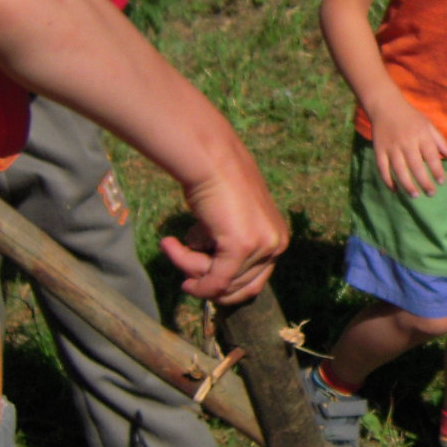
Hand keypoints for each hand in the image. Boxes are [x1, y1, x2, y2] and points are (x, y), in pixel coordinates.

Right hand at [161, 161, 290, 305]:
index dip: (225, 287)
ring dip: (190, 267)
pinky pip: (215, 280)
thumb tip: (212, 282)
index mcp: (277, 238)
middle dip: (207, 280)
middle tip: (181, 264)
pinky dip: (195, 279)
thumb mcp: (229, 222)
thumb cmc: (216, 183)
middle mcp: (276, 244)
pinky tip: (171, 251)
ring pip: (222, 282)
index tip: (198, 282)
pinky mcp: (242, 247)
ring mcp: (262, 246)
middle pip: (239, 286)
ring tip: (170, 244)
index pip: (254, 280)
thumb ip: (228, 248)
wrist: (212, 158)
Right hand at [369, 101, 446, 196]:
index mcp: (421, 135)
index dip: (437, 170)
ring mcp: (391, 147)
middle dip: (424, 181)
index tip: (442, 182)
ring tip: (415, 195)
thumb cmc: (411, 117)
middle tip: (431, 193)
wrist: (385, 106)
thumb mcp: (428, 125)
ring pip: (399, 169)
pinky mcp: (379, 150)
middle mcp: (406, 142)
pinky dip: (388, 181)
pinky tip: (395, 190)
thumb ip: (440, 141)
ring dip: (407, 184)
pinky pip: (383, 168)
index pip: (431, 155)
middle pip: (416, 165)